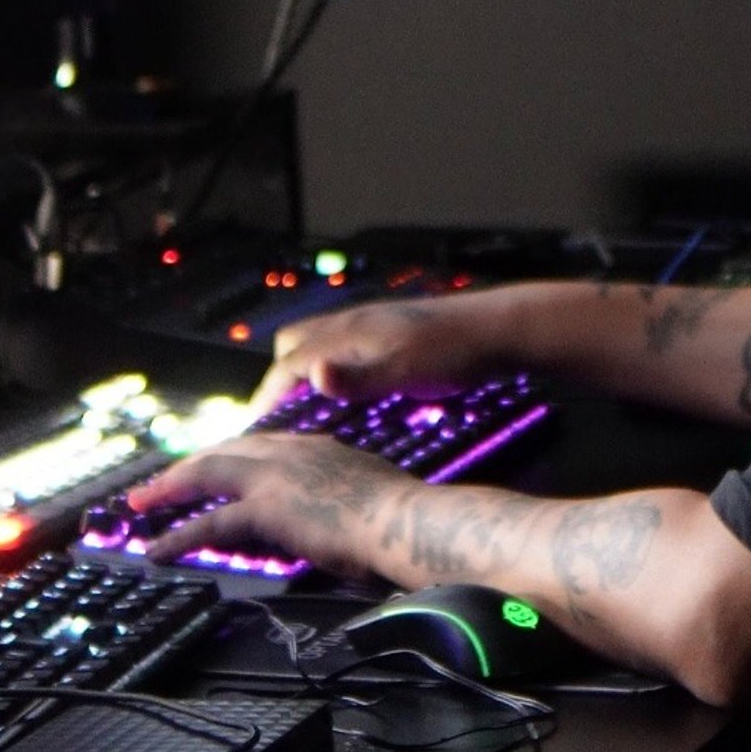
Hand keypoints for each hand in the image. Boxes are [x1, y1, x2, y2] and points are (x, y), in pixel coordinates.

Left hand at [128, 433, 391, 568]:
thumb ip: (345, 496)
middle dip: (188, 465)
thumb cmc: (400, 517)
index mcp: (317, 447)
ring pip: (206, 476)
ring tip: (138, 506)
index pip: (260, 445)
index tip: (211, 465)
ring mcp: (275, 476)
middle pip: (224, 452)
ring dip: (167, 490)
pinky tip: (157, 550)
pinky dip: (179, 536)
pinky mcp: (266, 507)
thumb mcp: (370, 493)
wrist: (405, 520)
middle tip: (158, 481)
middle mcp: (291, 452)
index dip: (230, 456)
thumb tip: (341, 517)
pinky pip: (210, 523)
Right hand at [248, 291, 514, 419]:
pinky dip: (328, 368)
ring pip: (318, 343)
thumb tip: (311, 376)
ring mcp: (372, 325)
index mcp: (349, 332)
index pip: (289, 363)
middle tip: (274, 418)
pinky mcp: (390, 333)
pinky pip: (341, 347)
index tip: (251, 428)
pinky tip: (345, 391)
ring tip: (301, 407)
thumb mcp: (405, 370)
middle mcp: (353, 322)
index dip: (266, 395)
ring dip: (302, 371)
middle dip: (278, 379)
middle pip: (294, 345)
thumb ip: (357, 377)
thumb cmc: (455, 353)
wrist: (499, 329)